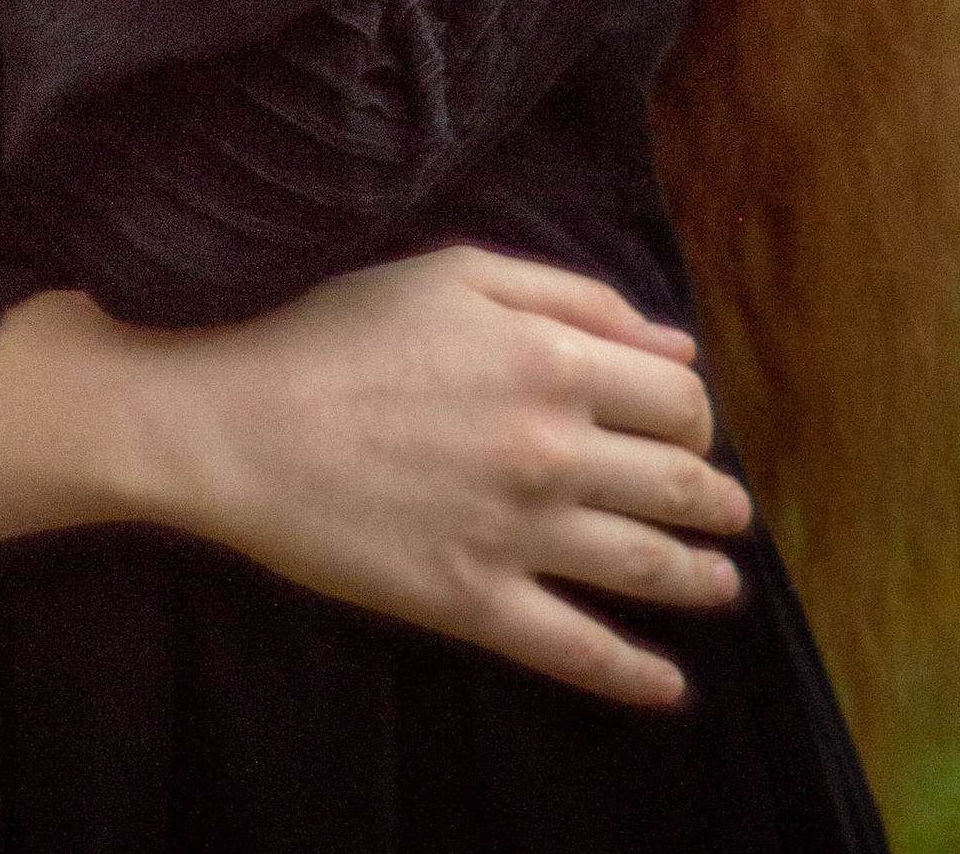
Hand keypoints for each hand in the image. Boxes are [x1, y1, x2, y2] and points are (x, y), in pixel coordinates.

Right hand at [0, 248, 751, 710]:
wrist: (235, 418)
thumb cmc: (335, 329)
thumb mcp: (453, 272)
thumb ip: (572, 296)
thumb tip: (673, 347)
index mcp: (551, 359)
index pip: (679, 401)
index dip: (694, 417)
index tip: (685, 429)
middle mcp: (551, 447)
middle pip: (682, 485)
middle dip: (716, 500)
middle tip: (724, 512)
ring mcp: (516, 531)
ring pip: (649, 568)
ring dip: (701, 580)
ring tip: (718, 584)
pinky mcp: (473, 601)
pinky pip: (578, 650)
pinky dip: (636, 675)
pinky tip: (669, 686)